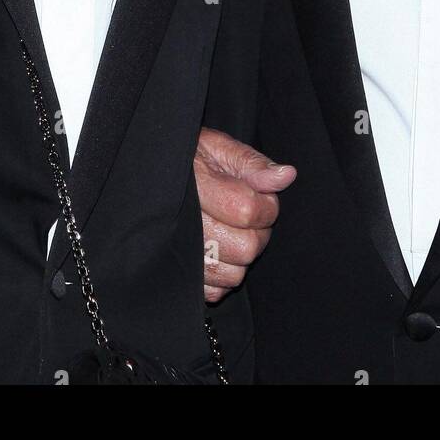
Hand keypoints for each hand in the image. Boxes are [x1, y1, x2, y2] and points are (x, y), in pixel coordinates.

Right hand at [194, 127, 295, 301]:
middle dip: (257, 232)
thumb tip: (286, 176)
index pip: (247, 211)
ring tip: (231, 231)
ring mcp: (180, 255)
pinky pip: (215, 291)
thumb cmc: (189, 160)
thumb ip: (252, 163)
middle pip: (245, 248)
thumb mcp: (218, 148)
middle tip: (248, 216)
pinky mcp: (180, 278)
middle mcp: (185, 225)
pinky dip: (224, 274)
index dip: (266, 205)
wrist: (153, 176)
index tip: (262, 196)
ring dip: (241, 255)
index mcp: (197, 186)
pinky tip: (219, 251)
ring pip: (233, 274)